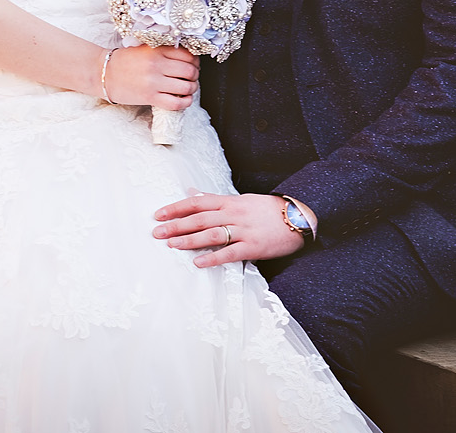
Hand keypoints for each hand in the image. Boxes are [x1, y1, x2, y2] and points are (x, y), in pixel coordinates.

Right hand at [102, 45, 198, 107]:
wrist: (103, 73)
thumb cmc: (124, 61)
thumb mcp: (145, 48)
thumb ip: (164, 49)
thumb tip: (188, 57)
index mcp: (157, 50)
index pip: (188, 55)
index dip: (195, 61)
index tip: (194, 64)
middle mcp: (157, 65)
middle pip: (190, 71)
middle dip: (195, 75)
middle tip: (192, 76)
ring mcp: (154, 82)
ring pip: (186, 87)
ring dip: (192, 88)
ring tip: (188, 88)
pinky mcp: (150, 97)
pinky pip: (176, 103)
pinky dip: (185, 102)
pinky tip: (185, 99)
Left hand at [153, 192, 302, 267]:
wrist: (298, 217)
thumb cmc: (267, 210)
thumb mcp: (240, 199)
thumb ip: (215, 199)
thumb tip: (192, 193)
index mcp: (230, 201)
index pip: (197, 202)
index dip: (176, 208)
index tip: (158, 214)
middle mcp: (234, 214)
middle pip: (200, 218)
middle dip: (176, 225)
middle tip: (156, 232)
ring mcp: (243, 230)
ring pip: (211, 234)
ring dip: (189, 240)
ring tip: (171, 245)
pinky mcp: (253, 247)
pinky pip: (230, 252)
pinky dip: (213, 258)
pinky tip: (198, 262)